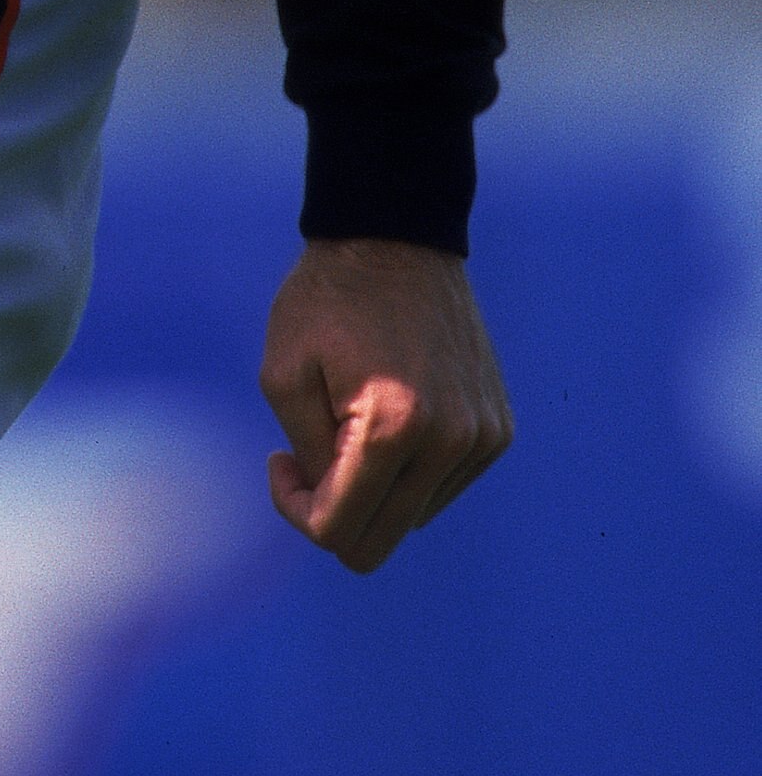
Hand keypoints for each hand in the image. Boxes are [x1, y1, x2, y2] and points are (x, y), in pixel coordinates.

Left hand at [259, 236, 512, 571]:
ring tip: (348, 423)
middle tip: (304, 457)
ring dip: (373, 490)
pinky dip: (408, 471)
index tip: (279, 461)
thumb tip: (333, 514)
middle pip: (380, 540)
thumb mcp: (284, 374)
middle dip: (332, 512)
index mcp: (393, 427)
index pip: (339, 530)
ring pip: (412, 516)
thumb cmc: (327, 299)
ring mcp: (481, 437)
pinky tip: (389, 414)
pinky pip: (443, 486)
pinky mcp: (497, 430)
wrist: (397, 235)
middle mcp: (450, 441)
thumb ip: (307, 457)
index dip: (296, 510)